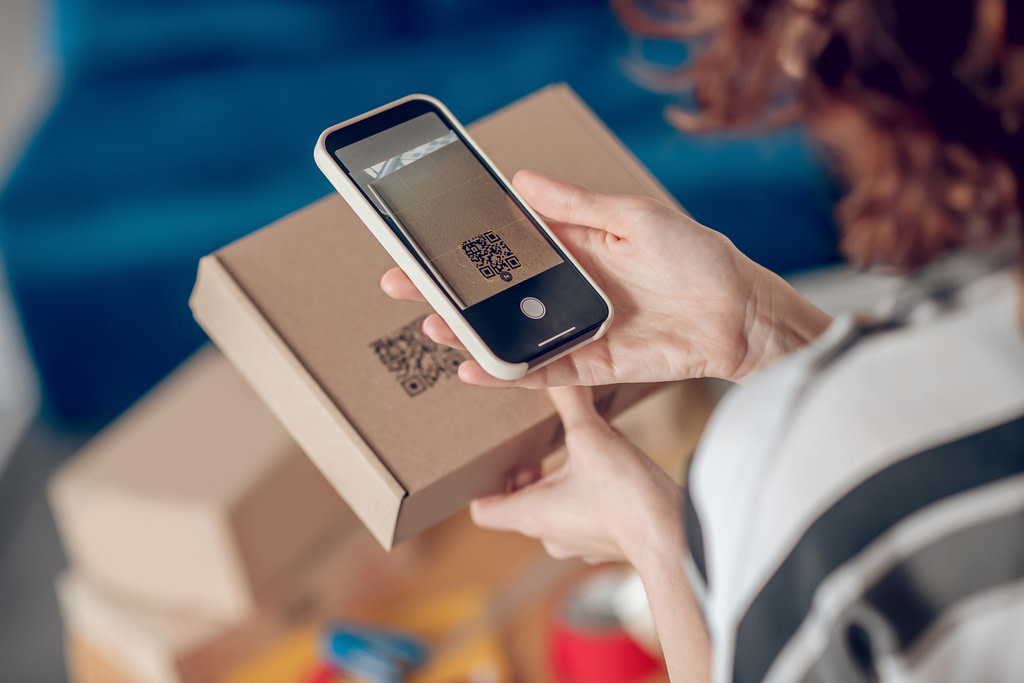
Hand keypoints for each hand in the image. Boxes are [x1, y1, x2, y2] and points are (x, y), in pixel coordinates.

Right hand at [380, 170, 830, 387]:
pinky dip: (506, 371)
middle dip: (449, 291)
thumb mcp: (633, 217)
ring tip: (430, 324)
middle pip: (496, 293)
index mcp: (575, 248)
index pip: (506, 246)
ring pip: (509, 334)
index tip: (424, 242)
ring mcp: (575, 329)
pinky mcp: (591, 365)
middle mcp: (567, 290)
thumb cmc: (696, 255)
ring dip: (468, 332)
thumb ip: (576, 207)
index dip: (466, 246)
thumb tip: (522, 180)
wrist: (740, 313)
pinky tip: (472, 367)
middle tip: (402, 286)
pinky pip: (540, 370)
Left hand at [469, 386, 681, 564]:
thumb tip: (556, 372)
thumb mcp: (591, 436)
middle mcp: (550, 535)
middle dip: (529, 474)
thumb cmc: (624, 496)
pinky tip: (612, 467)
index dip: (482, 485)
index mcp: (531, 515)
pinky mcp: (608, 543)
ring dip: (562, 481)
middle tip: (539, 448)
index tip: (498, 461)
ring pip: (556, 509)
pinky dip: (591, 492)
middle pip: (521, 505)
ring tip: (579, 451)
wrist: (673, 537)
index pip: (483, 511)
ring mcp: (580, 544)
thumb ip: (570, 402)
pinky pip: (587, 515)